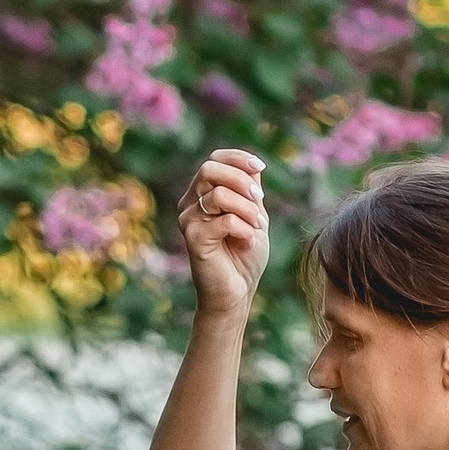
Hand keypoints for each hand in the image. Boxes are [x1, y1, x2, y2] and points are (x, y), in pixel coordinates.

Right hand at [172, 148, 269, 317]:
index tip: (260, 168)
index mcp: (202, 194)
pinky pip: (225, 221)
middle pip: (209, 169)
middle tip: (260, 200)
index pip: (214, 159)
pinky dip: (244, 230)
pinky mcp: (193, 239)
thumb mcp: (253, 215)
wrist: (236, 291)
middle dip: (241, 180)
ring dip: (247, 209)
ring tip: (257, 227)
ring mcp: (188, 220)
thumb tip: (253, 165)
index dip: (238, 158)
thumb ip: (250, 191)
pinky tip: (248, 243)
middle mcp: (189, 203)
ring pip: (218, 195)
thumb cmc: (244, 254)